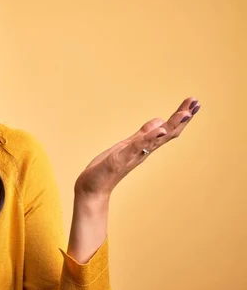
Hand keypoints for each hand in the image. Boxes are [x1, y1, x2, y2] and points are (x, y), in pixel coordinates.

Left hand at [74, 97, 200, 201]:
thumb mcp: (128, 146)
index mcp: (144, 146)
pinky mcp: (120, 159)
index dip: (180, 117)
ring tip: (186, 113)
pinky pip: (137, 147)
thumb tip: (160, 122)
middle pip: (167, 132)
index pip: (167, 129)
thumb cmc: (108, 167)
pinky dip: (149, 137)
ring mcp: (133, 155)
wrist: (93, 187)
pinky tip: (159, 129)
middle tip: (196, 102)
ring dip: (171, 126)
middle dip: (182, 118)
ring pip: (157, 139)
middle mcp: (143, 151)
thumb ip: (143, 135)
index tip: (194, 102)